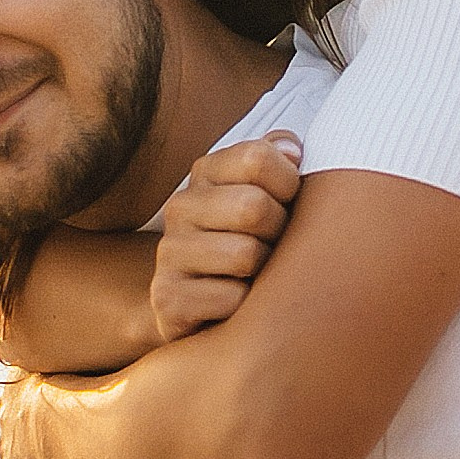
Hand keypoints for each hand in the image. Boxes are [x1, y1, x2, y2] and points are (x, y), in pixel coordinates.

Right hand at [151, 135, 301, 340]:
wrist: (207, 308)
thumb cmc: (253, 241)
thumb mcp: (269, 193)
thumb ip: (281, 160)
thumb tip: (291, 151)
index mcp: (207, 172)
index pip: (257, 157)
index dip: (288, 183)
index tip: (287, 201)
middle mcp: (180, 207)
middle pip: (253, 206)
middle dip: (279, 231)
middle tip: (273, 245)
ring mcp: (169, 252)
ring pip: (244, 254)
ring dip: (265, 273)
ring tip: (257, 275)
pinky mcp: (168, 299)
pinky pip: (231, 298)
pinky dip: (247, 307)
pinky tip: (238, 306)